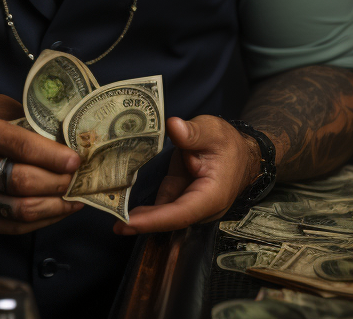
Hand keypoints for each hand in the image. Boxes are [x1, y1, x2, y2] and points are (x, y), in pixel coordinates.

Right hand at [0, 94, 83, 232]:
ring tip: (75, 197)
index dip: (55, 156)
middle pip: (25, 182)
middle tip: (80, 178)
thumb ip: (23, 117)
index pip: (23, 147)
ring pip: (22, 210)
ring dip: (56, 206)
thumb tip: (63, 132)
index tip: (76, 160)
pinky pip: (13, 226)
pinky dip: (40, 221)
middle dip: (60, 183)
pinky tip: (56, 210)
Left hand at [113, 115, 259, 235]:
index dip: (156, 220)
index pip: (181, 213)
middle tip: (115, 225)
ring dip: (141, 218)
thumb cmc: (227, 142)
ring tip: (113, 217)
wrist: (239, 152)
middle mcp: (201, 207)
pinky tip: (124, 207)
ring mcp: (190, 203)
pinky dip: (145, 208)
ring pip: (164, 214)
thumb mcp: (211, 131)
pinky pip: (163, 205)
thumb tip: (174, 127)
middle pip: (170, 219)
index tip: (131, 223)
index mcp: (211, 195)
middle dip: (143, 223)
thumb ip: (192, 132)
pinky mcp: (180, 196)